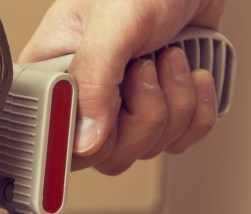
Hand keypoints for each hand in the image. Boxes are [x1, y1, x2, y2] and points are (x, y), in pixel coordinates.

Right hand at [20, 0, 228, 173]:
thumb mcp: (114, 21)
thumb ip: (95, 78)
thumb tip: (85, 140)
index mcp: (53, 72)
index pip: (53, 136)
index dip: (85, 136)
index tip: (110, 112)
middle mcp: (84, 96)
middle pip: (105, 154)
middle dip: (143, 116)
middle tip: (145, 68)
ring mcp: (124, 106)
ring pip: (146, 148)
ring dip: (175, 104)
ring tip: (172, 58)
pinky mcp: (161, 108)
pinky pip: (179, 141)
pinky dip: (197, 111)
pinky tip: (192, 75)